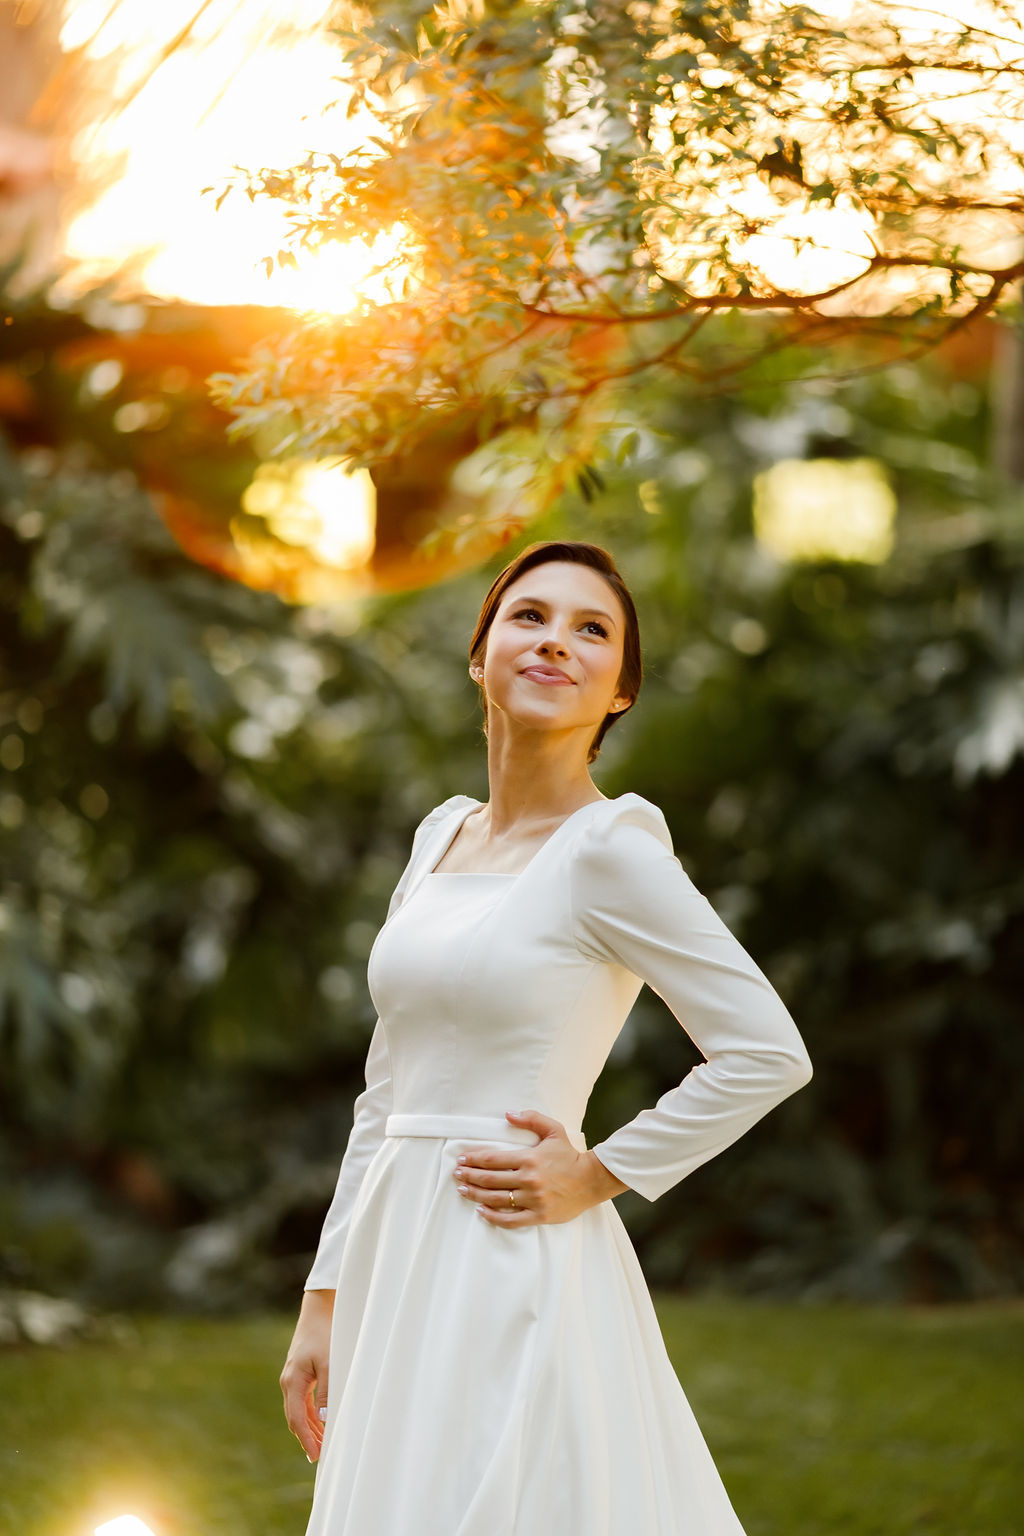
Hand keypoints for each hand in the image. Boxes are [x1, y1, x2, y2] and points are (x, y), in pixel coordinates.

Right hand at [280, 1288, 333, 1461]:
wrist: (319, 1311)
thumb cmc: (325, 1334)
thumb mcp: (329, 1363)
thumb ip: (327, 1390)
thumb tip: (324, 1418)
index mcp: (292, 1381)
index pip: (296, 1419)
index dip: (306, 1439)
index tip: (316, 1456)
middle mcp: (288, 1382)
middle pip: (295, 1418)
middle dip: (307, 1438)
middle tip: (321, 1457)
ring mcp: (292, 1378)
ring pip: (298, 1411)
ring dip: (310, 1428)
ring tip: (323, 1444)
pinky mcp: (299, 1374)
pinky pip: (302, 1401)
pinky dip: (310, 1414)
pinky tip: (320, 1422)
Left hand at [452, 1109, 628, 1225]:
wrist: (592, 1180)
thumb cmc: (570, 1155)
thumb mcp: (554, 1130)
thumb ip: (531, 1119)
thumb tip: (508, 1114)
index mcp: (529, 1158)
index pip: (493, 1159)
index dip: (474, 1159)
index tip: (462, 1159)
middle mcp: (528, 1180)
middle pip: (490, 1179)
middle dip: (470, 1176)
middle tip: (457, 1174)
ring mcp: (533, 1199)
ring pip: (496, 1199)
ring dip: (476, 1195)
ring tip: (462, 1190)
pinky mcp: (539, 1215)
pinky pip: (510, 1219)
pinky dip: (493, 1217)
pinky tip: (481, 1212)